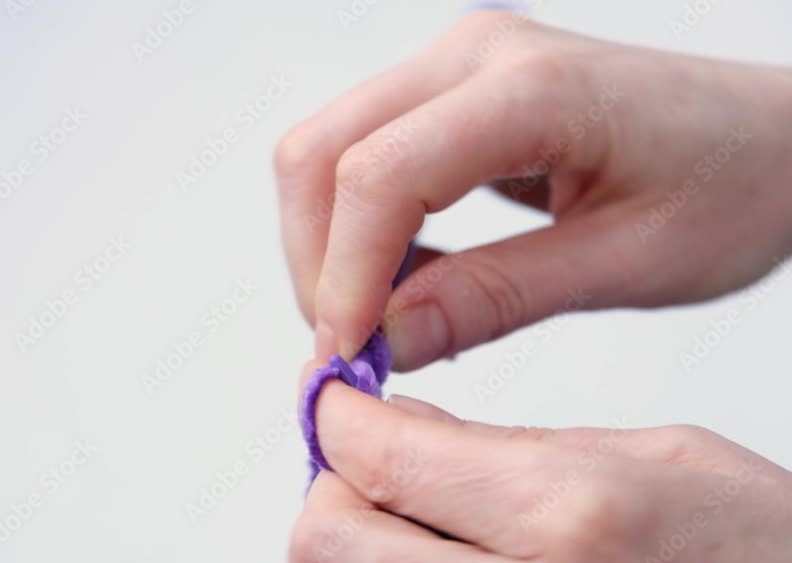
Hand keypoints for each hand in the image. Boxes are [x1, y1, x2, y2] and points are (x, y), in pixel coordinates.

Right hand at [274, 10, 791, 368]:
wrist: (776, 134)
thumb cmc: (735, 184)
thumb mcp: (629, 262)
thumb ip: (497, 298)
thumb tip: (386, 342)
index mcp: (534, 88)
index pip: (380, 174)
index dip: (344, 275)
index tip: (351, 358)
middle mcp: (474, 56)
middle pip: (319, 153)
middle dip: (318, 264)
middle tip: (361, 348)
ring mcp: (456, 67)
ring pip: (324, 155)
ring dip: (333, 249)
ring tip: (396, 319)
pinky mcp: (450, 94)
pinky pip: (362, 158)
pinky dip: (361, 231)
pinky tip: (416, 278)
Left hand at [289, 377, 791, 561]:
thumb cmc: (765, 544)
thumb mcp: (653, 456)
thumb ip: (508, 446)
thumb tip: (398, 424)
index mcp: (569, 514)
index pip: (378, 455)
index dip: (334, 410)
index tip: (333, 387)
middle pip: (327, 536)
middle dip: (333, 480)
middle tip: (365, 448)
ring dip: (353, 530)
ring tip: (408, 498)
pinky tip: (434, 543)